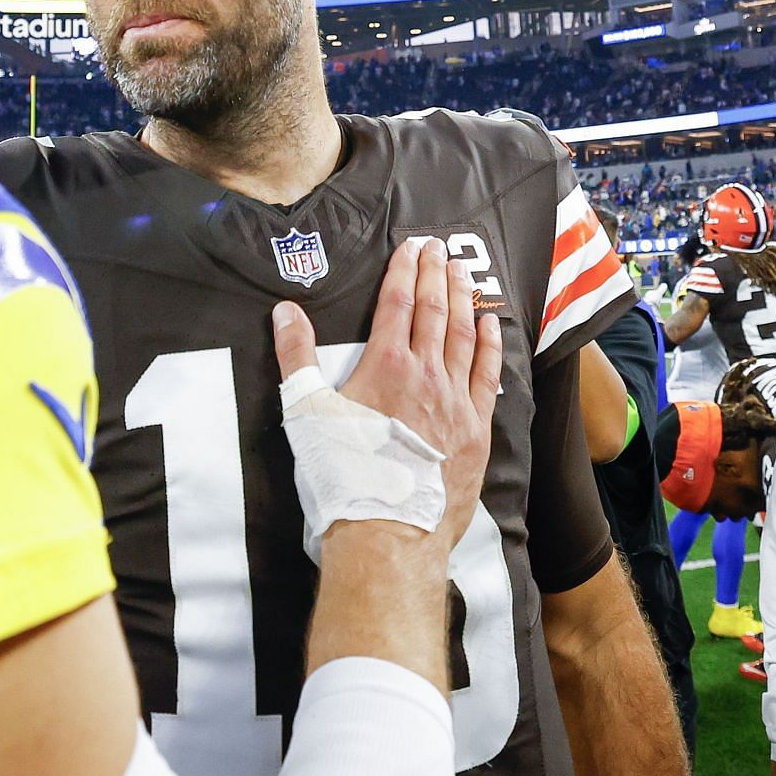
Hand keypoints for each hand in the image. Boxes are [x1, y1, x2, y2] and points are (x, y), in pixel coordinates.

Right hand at [272, 238, 502, 552]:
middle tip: (439, 247)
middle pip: (434, 311)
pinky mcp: (476, 429)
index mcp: (385, 365)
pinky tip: (490, 326)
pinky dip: (489, 346)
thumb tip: (285, 310)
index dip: (404, 270)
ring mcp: (456, 401)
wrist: (389, 529)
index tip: (412, 246)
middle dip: (436, 274)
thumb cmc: (341, 473)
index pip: (397, 302)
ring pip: (464, 338)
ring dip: (463, 300)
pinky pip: (487, 375)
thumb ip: (296, 356)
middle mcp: (427, 374)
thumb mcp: (305, 412)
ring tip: (462, 273)